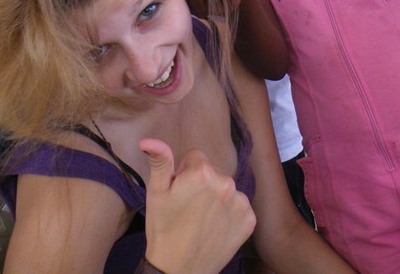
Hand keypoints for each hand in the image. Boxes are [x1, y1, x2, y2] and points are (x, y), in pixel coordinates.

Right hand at [140, 139, 255, 273]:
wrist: (177, 272)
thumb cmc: (164, 229)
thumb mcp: (156, 193)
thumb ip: (159, 161)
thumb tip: (149, 139)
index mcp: (203, 172)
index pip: (195, 157)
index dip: (184, 173)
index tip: (179, 191)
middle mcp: (227, 182)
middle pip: (213, 171)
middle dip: (202, 183)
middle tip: (188, 207)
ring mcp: (241, 202)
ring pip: (226, 188)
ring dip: (217, 198)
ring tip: (201, 219)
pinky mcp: (250, 220)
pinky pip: (239, 206)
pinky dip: (230, 214)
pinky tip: (216, 227)